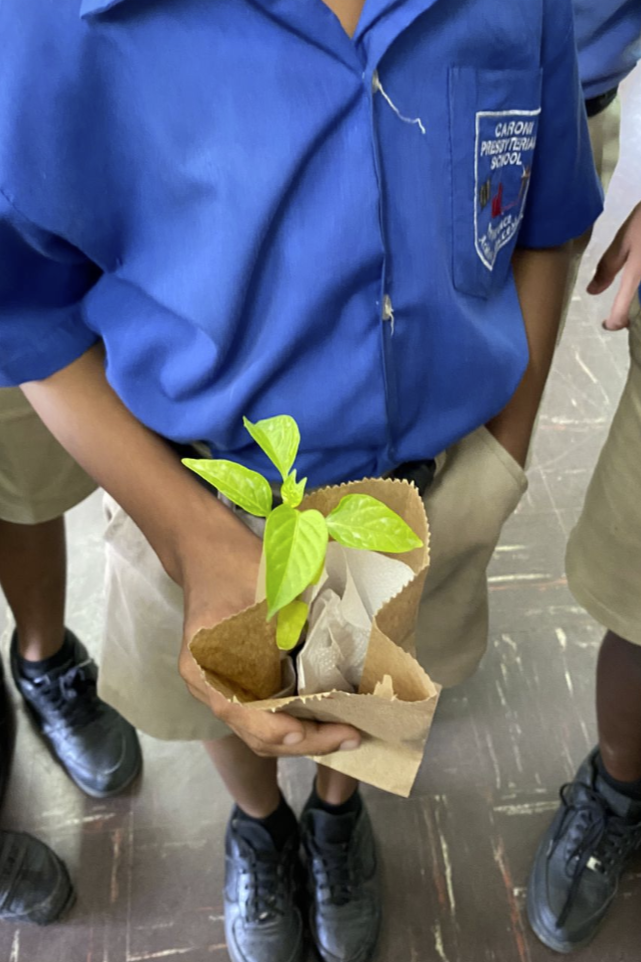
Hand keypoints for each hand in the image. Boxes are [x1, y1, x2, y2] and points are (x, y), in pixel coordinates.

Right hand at [177, 506, 360, 758]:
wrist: (206, 549)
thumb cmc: (232, 562)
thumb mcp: (264, 584)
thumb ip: (291, 615)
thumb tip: (340, 644)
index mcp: (203, 665)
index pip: (243, 714)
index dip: (283, 728)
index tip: (319, 730)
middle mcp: (207, 686)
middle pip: (257, 734)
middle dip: (307, 741)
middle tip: (351, 736)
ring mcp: (219, 688)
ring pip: (262, 732)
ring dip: (304, 736)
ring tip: (345, 733)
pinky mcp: (235, 684)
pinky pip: (265, 715)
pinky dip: (295, 721)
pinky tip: (327, 717)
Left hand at [588, 201, 640, 330]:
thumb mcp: (624, 240)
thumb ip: (608, 267)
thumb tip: (592, 291)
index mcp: (638, 275)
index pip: (623, 313)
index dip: (615, 322)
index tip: (609, 323)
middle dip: (636, 316)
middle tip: (626, 312)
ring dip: (639, 303)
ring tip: (635, 301)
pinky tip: (640, 282)